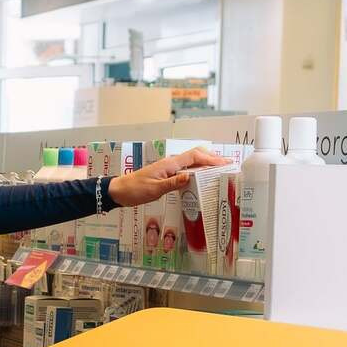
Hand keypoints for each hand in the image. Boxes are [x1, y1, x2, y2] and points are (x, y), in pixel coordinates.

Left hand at [109, 148, 228, 207]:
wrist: (120, 190)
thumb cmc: (135, 190)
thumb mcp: (154, 189)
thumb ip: (173, 183)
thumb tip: (190, 177)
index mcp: (169, 164)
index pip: (195, 157)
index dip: (211, 159)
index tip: (224, 162)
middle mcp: (170, 163)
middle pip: (195, 155)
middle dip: (212, 158)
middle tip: (227, 164)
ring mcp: (168, 167)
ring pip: (191, 161)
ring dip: (205, 162)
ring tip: (219, 168)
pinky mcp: (166, 173)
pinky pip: (185, 168)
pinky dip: (197, 169)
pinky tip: (201, 176)